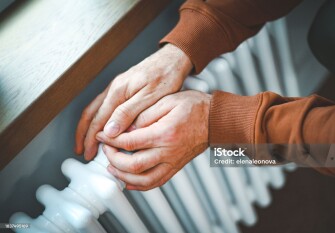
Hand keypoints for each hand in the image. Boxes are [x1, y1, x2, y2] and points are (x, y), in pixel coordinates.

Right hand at [75, 44, 192, 159]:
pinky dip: (98, 118)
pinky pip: (104, 105)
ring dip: (89, 126)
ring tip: (86, 141)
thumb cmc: (166, 76)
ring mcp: (117, 87)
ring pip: (96, 109)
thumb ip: (128, 113)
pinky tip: (102, 125)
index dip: (92, 138)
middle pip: (91, 114)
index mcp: (119, 91)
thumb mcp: (150, 97)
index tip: (89, 152)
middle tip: (82, 150)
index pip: (98, 119)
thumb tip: (110, 130)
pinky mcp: (123, 87)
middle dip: (84, 134)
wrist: (173, 60)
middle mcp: (114, 88)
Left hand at [96, 91, 210, 190]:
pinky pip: (155, 182)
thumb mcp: (167, 101)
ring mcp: (172, 162)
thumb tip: (126, 128)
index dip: (111, 139)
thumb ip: (145, 114)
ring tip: (112, 167)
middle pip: (132, 165)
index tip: (103, 135)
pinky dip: (139, 185)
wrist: (215, 119)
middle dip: (112, 159)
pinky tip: (129, 180)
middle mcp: (168, 152)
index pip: (129, 142)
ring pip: (143, 180)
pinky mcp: (175, 167)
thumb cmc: (195, 107)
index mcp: (164, 133)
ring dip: (123, 176)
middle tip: (106, 149)